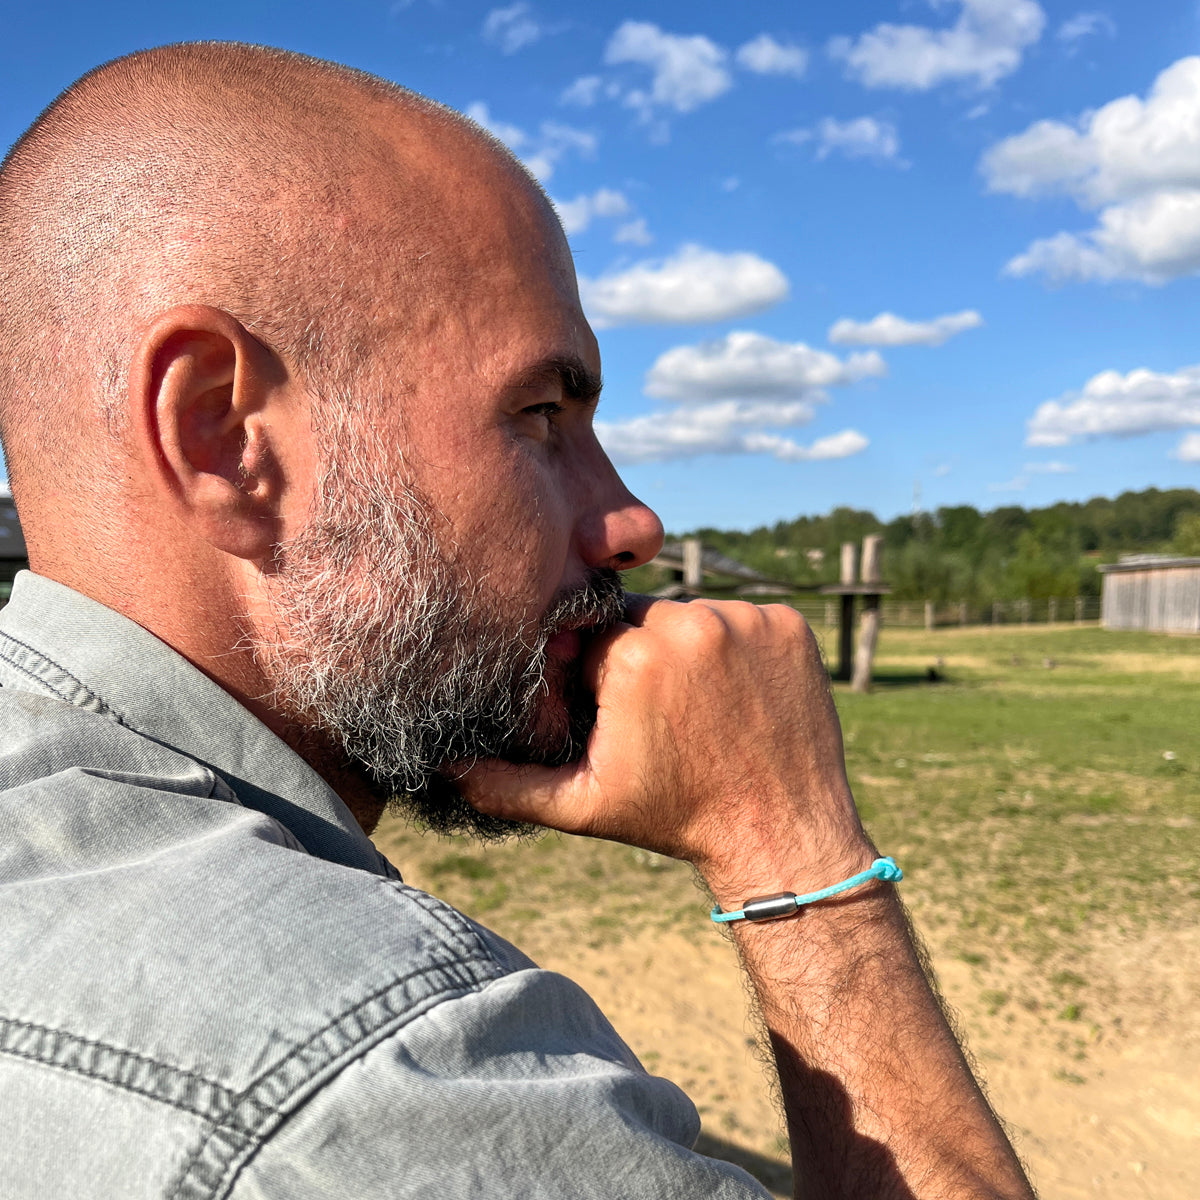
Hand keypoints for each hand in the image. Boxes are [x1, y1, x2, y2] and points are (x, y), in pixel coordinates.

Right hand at [461, 598, 873, 894]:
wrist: (782, 833)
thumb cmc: (676, 819)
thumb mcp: (582, 804)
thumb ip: (507, 783)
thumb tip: (444, 767)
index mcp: (631, 656)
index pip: (595, 639)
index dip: (600, 677)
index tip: (620, 715)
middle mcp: (690, 624)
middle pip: (643, 620)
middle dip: (644, 657)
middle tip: (662, 713)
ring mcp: (746, 621)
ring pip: (694, 616)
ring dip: (690, 650)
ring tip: (703, 708)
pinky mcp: (789, 625)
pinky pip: (745, 619)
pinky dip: (740, 647)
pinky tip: (741, 696)